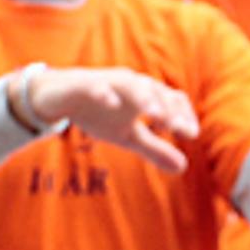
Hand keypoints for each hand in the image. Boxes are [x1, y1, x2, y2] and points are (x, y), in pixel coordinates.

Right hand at [14, 65, 199, 175]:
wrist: (59, 97)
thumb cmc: (100, 113)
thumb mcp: (128, 135)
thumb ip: (155, 148)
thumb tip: (183, 167)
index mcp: (146, 95)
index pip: (172, 99)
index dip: (183, 114)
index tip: (190, 134)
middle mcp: (131, 84)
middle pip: (154, 90)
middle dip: (166, 108)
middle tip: (175, 127)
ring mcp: (108, 82)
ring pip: (130, 85)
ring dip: (143, 97)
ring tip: (153, 113)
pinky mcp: (83, 84)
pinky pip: (95, 86)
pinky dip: (104, 93)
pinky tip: (111, 103)